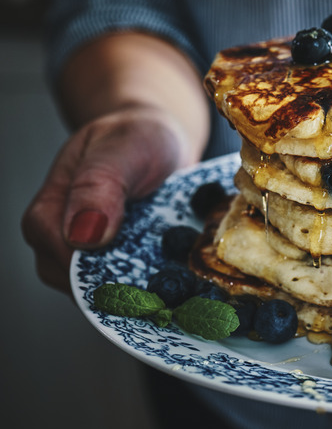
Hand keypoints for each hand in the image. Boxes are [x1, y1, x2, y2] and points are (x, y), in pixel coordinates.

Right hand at [21, 108, 187, 292]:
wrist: (162, 140)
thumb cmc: (135, 136)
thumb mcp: (120, 150)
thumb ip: (99, 186)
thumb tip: (84, 235)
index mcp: (53, 210)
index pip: (57, 255)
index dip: (91, 271)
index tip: (132, 275)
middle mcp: (68, 239)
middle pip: (81, 284)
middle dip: (122, 290)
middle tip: (164, 292)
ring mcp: (99, 253)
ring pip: (110, 291)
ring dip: (143, 291)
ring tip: (177, 286)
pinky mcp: (127, 261)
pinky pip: (136, 286)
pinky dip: (159, 286)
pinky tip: (183, 283)